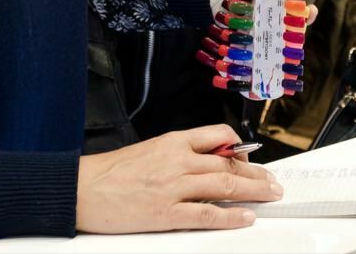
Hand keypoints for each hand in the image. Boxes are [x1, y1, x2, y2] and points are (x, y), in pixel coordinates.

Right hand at [76, 125, 281, 232]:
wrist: (82, 190)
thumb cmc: (111, 172)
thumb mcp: (150, 149)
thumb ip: (179, 152)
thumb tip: (209, 160)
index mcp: (173, 141)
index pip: (219, 137)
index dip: (241, 149)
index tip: (252, 159)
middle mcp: (178, 161)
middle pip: (228, 165)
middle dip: (255, 174)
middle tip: (272, 182)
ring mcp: (173, 188)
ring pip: (224, 186)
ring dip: (253, 191)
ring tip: (270, 195)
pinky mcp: (166, 213)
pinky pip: (206, 214)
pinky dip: (230, 216)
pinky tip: (246, 217)